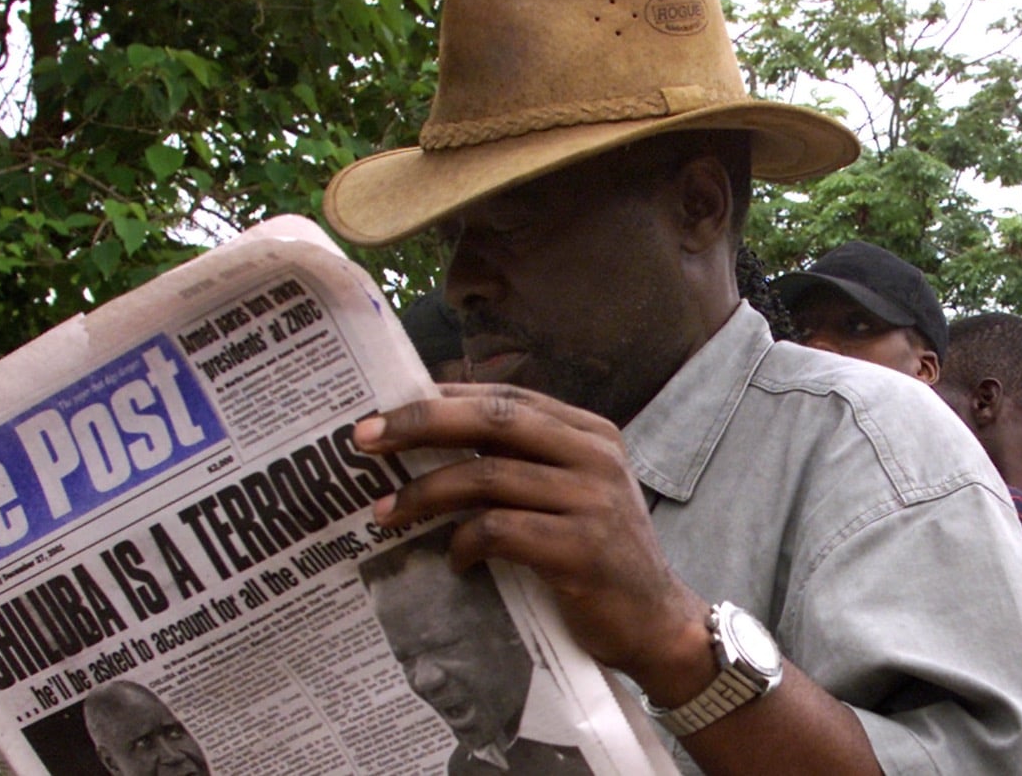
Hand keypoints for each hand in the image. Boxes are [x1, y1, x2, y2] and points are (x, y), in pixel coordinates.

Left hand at [355, 382, 710, 689]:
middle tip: (365, 439)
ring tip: (385, 513)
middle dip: (420, 423)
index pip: (504, 397)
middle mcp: (594, 456)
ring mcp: (592, 501)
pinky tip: (453, 560)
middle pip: (492, 420)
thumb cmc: (597, 554)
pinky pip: (501, 532)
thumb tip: (432, 433)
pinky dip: (464, 543)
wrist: (657, 624)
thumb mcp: (571, 492)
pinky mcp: (582, 550)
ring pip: (487, 476)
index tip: (386, 411)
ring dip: (425, 493)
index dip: (441, 399)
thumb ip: (522, 461)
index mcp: (589, 432)